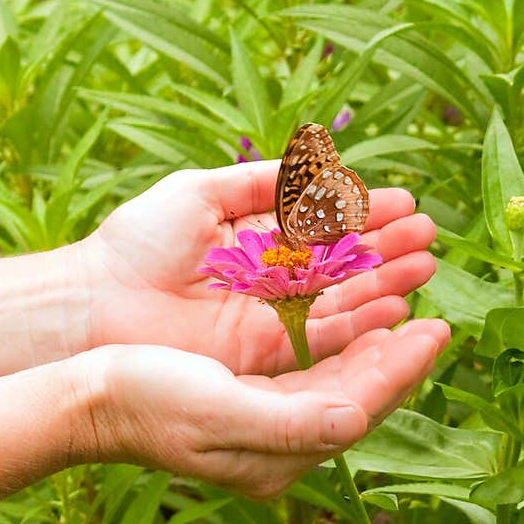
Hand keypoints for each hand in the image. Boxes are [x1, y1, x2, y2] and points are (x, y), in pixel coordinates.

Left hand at [78, 161, 439, 373]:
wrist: (93, 305)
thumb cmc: (136, 244)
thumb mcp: (197, 195)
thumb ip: (256, 182)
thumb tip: (312, 166)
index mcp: (250, 240)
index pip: (321, 227)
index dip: (364, 215)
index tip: (407, 203)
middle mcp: (265, 282)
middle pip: (339, 265)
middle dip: (385, 249)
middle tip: (431, 235)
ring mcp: (265, 321)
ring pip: (339, 302)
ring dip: (383, 284)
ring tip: (425, 267)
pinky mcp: (261, 357)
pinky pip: (321, 340)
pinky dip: (359, 325)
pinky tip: (394, 308)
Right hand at [81, 319, 449, 498]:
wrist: (90, 400)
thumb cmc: (148, 402)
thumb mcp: (219, 410)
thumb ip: (291, 422)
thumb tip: (357, 418)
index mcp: (278, 457)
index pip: (358, 409)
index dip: (402, 370)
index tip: (437, 330)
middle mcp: (279, 448)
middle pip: (356, 399)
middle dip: (398, 360)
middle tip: (437, 321)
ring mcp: (264, 428)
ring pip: (337, 384)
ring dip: (373, 350)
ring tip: (405, 316)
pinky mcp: (247, 403)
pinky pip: (310, 374)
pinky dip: (337, 347)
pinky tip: (350, 324)